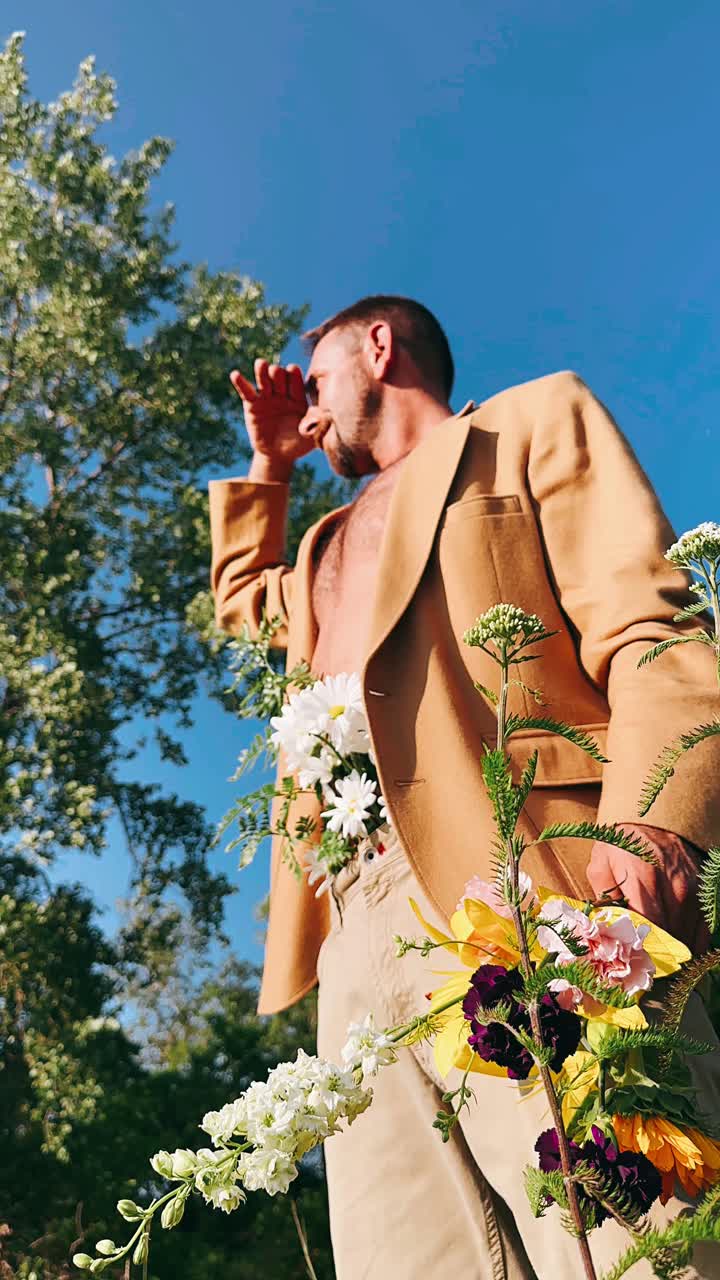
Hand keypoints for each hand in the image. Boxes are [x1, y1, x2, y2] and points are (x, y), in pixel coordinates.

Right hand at [230, 360, 313, 480]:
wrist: (278, 456)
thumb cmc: (298, 445)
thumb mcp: (311, 437)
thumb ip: (318, 426)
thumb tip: (328, 417)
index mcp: (298, 397)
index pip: (296, 380)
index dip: (293, 374)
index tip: (292, 370)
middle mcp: (282, 394)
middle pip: (279, 376)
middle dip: (278, 373)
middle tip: (276, 373)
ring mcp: (267, 398)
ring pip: (264, 380)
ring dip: (262, 370)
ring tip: (261, 364)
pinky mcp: (252, 405)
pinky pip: (246, 392)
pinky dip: (240, 383)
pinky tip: (235, 374)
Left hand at [587, 822, 709, 951]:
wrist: (656, 818)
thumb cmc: (624, 843)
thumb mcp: (601, 863)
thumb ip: (603, 897)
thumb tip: (606, 928)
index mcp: (643, 878)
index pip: (649, 928)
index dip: (641, 950)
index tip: (632, 962)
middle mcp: (674, 887)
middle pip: (670, 937)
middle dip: (656, 955)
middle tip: (643, 966)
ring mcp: (693, 891)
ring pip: (688, 938)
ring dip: (674, 952)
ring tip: (658, 959)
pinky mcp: (705, 893)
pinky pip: (703, 931)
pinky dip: (690, 943)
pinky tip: (675, 947)